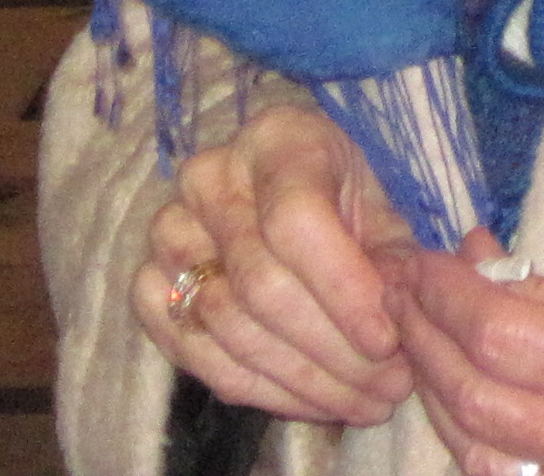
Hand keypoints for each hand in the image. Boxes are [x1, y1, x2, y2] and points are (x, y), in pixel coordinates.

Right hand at [138, 102, 418, 424]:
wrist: (278, 200)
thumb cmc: (340, 202)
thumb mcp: (382, 214)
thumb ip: (393, 264)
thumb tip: (395, 317)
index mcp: (276, 140)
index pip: (297, 220)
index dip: (343, 289)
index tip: (388, 341)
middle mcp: (209, 178)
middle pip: (262, 284)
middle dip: (333, 351)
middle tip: (388, 388)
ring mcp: (169, 232)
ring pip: (227, 326)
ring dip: (302, 380)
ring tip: (363, 403)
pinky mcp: (148, 285)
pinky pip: (193, 353)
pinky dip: (257, 389)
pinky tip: (308, 400)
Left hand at [393, 252, 543, 475]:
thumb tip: (476, 264)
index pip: (506, 336)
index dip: (447, 296)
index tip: (420, 262)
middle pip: (476, 400)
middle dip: (424, 340)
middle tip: (398, 291)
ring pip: (476, 452)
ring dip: (433, 389)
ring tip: (419, 334)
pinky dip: (470, 435)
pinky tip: (458, 392)